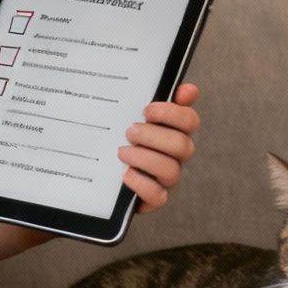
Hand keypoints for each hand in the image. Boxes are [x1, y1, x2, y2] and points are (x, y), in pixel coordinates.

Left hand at [119, 82, 199, 213]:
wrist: (97, 169)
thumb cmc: (119, 135)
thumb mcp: (131, 112)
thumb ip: (158, 98)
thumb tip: (188, 90)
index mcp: (174, 131)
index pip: (190, 121)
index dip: (172, 114)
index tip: (148, 110)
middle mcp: (175, 155)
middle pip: (182, 146)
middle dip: (154, 137)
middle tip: (129, 131)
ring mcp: (166, 178)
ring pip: (172, 171)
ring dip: (145, 159)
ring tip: (122, 152)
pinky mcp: (154, 198)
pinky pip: (158, 196)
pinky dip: (142, 184)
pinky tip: (125, 174)